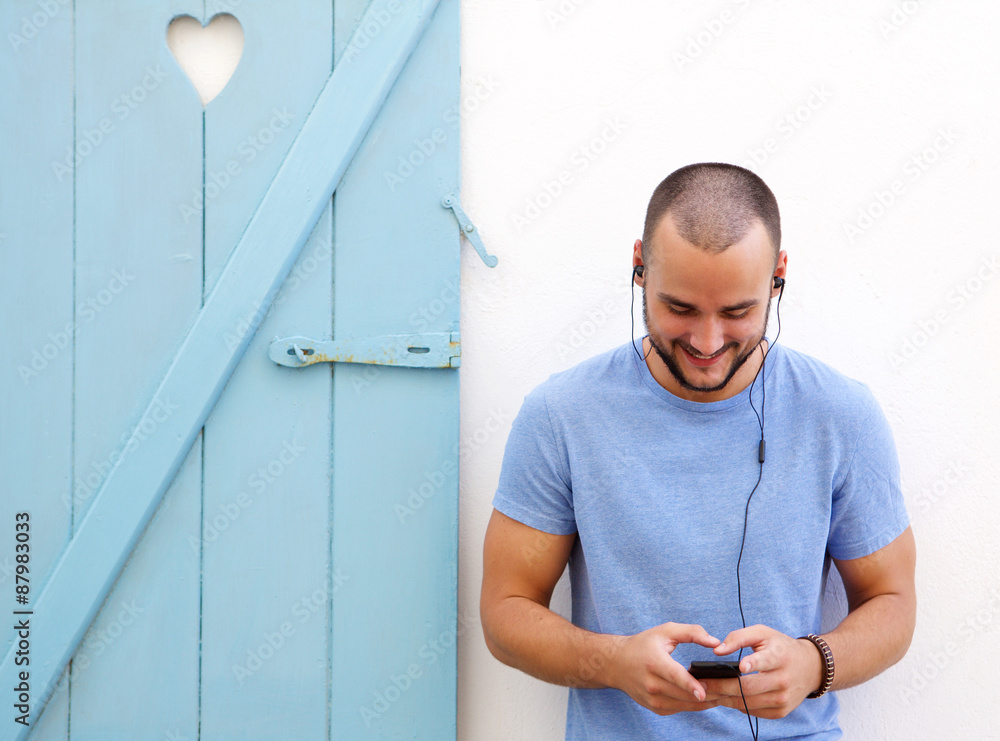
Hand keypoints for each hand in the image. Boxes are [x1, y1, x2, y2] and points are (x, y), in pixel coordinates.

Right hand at [608, 622, 722, 715]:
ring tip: (723, 694)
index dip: (690, 685)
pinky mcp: (655, 708)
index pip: (674, 676)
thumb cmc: (643, 645)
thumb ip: (691, 633)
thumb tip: (715, 641)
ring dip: (704, 701)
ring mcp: (652, 699)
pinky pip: (680, 709)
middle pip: (684, 694)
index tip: (704, 691)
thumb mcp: (665, 631)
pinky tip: (706, 698)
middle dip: (708, 693)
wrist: (616, 664)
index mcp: (654, 663)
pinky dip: (693, 705)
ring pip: (684, 705)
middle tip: (728, 689)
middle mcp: (651, 684)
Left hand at [698, 625, 822, 719]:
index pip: (765, 661)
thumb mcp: (763, 633)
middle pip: (749, 687)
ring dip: (725, 698)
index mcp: (779, 656)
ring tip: (707, 692)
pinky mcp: (781, 711)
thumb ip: (738, 637)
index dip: (753, 664)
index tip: (741, 666)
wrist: (811, 668)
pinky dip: (737, 705)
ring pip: (748, 703)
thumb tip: (717, 651)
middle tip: (701, 683)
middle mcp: (783, 680)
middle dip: (722, 686)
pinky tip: (725, 698)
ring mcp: (783, 699)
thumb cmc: (780, 647)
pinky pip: (753, 711)